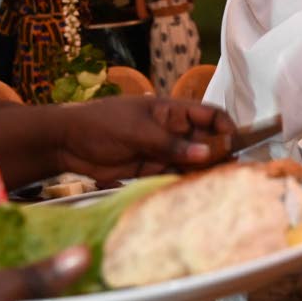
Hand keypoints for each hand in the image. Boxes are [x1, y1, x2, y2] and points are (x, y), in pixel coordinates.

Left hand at [54, 97, 235, 180]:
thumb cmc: (102, 123)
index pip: (209, 116)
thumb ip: (171, 145)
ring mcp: (163, 151)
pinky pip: (176, 175)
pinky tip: (197, 189)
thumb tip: (206, 154)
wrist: (65, 142)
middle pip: (206, 141)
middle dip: (219, 154)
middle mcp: (173, 131)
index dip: (225, 127)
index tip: (236, 143)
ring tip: (220, 183)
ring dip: (205, 170)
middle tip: (232, 170)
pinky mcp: (152, 169)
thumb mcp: (139, 130)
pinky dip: (187, 181)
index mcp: (172, 111)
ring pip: (193, 161)